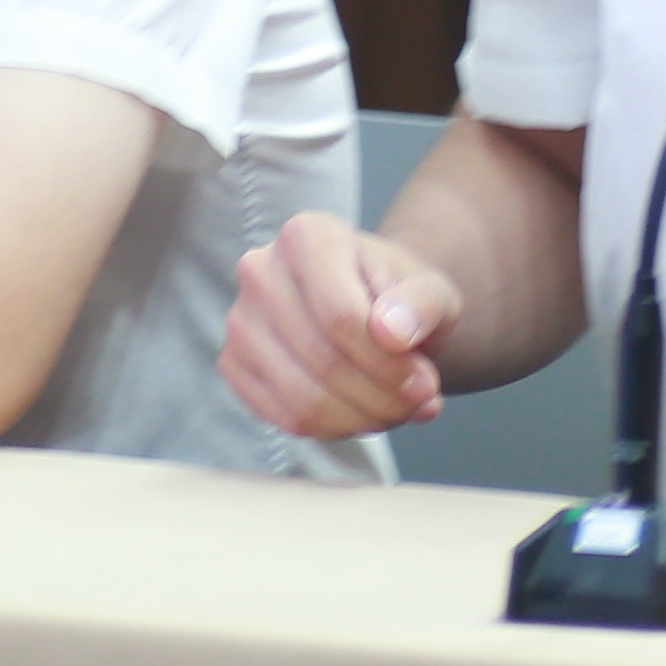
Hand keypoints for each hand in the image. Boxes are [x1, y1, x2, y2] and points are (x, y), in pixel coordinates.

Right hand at [219, 211, 465, 437]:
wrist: (370, 306)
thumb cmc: (398, 295)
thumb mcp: (431, 291)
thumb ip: (421, 305)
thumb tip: (393, 333)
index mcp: (307, 236)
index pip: (341, 316)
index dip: (388, 364)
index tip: (426, 384)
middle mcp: (261, 271)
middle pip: (322, 360)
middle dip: (381, 398)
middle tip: (419, 406)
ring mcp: (240, 320)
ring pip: (302, 398)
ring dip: (360, 419)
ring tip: (396, 411)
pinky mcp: (233, 363)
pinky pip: (283, 417)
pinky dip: (332, 429)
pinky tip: (363, 415)